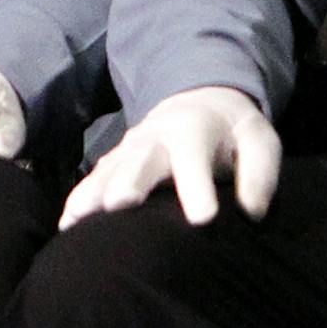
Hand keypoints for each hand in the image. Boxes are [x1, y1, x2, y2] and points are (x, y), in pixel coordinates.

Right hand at [58, 86, 280, 230]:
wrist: (201, 103)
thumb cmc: (233, 132)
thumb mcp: (259, 141)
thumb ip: (260, 173)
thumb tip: (252, 212)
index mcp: (195, 129)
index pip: (195, 158)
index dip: (198, 187)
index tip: (203, 219)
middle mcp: (157, 137)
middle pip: (141, 159)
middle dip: (129, 181)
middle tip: (120, 204)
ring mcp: (131, 148)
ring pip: (109, 170)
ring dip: (94, 193)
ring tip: (78, 221)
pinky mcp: (115, 162)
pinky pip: (94, 179)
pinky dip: (79, 200)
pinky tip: (67, 225)